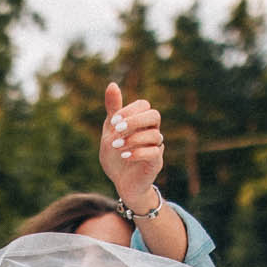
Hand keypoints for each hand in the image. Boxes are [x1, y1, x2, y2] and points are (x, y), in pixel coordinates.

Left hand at [100, 83, 164, 210]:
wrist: (121, 182)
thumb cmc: (116, 155)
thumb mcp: (110, 131)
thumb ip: (113, 110)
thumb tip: (112, 84)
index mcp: (142, 122)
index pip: (143, 105)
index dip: (129, 110)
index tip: (113, 122)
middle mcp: (152, 132)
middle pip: (154, 116)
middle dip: (135, 120)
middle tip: (117, 129)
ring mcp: (156, 147)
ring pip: (155, 135)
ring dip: (133, 139)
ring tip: (116, 146)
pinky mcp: (156, 163)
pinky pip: (154, 153)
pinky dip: (138, 152)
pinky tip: (124, 156)